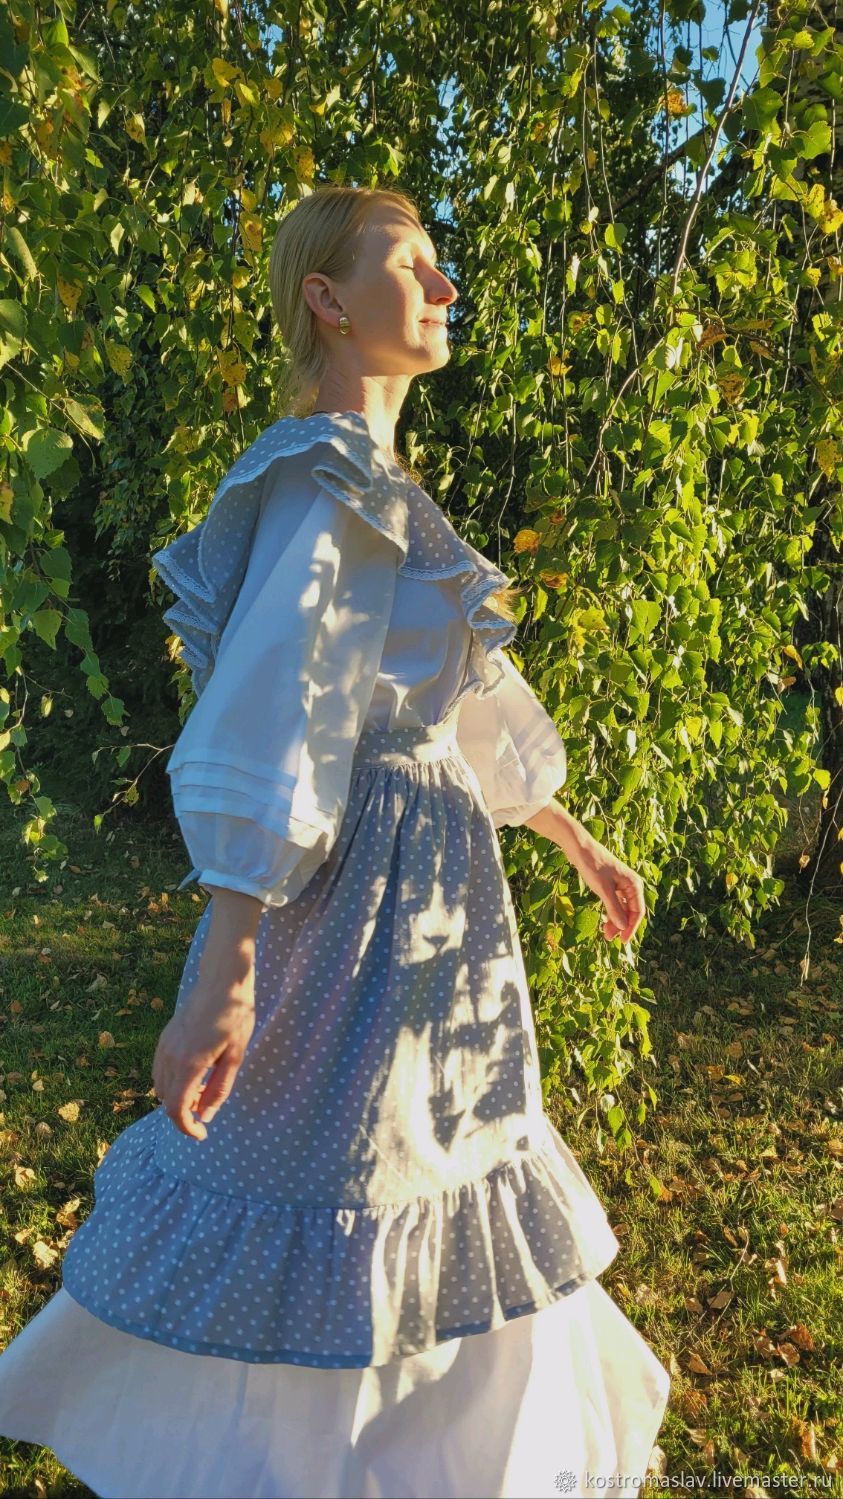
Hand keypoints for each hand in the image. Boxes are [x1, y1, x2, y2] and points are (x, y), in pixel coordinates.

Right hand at [152, 972, 255, 1140]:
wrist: (222, 982)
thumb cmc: (235, 1017)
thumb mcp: (235, 1056)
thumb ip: (219, 1089)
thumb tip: (205, 1116)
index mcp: (190, 1063)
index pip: (176, 1109)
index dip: (186, 1128)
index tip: (201, 1134)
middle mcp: (171, 1056)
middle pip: (166, 1100)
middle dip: (184, 1112)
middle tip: (207, 1106)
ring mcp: (164, 1045)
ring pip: (161, 1086)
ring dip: (177, 1096)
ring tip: (203, 1088)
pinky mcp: (164, 1038)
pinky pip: (160, 1070)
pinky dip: (172, 1081)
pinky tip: (193, 1073)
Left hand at [575, 836, 646, 942]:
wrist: (580, 847)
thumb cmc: (593, 865)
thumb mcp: (603, 889)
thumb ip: (614, 908)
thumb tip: (624, 927)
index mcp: (633, 884)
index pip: (638, 911)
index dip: (631, 927)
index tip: (622, 941)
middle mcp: (630, 885)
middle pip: (631, 911)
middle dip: (622, 926)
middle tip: (610, 939)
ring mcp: (621, 884)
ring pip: (622, 908)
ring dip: (616, 921)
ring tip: (606, 933)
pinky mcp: (611, 884)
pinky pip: (615, 902)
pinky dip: (611, 912)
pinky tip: (606, 921)